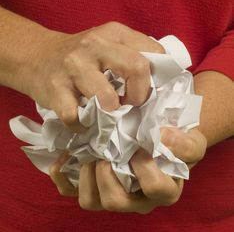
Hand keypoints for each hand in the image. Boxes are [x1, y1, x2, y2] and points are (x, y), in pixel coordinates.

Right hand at [20, 21, 163, 131]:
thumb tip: (162, 80)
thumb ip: (132, 54)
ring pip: (107, 98)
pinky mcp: (55, 89)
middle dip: (140, 93)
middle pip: (137, 67)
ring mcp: (74, 66)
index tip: (149, 89)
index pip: (154, 51)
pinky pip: (77, 117)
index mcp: (113, 32)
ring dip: (111, 113)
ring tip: (107, 113)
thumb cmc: (81, 55)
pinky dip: (83, 126)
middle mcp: (95, 45)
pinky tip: (83, 121)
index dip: (157, 76)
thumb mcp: (108, 43)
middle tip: (131, 102)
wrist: (36, 55)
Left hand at [49, 127, 206, 213]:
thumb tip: (162, 137)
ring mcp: (113, 194)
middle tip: (106, 152)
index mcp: (164, 190)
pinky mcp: (94, 186)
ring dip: (86, 175)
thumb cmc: (176, 143)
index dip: (146, 170)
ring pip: (91, 201)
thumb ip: (184, 143)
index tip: (140, 148)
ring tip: (90, 152)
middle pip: (116, 202)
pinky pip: (71, 190)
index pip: (156, 189)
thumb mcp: (192, 141)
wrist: (160, 138)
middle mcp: (137, 199)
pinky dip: (63, 176)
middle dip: (107, 176)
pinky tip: (64, 158)